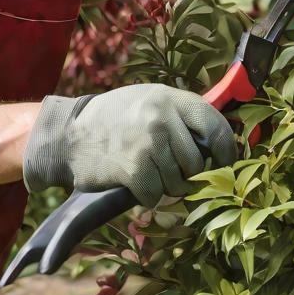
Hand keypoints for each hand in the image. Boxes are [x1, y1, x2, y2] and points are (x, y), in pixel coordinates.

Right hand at [22, 84, 238, 207]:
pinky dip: (146, 196)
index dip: (225, 149)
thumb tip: (217, 142)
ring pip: (178, 183)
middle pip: (196, 162)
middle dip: (186, 175)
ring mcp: (148, 143)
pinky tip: (133, 183)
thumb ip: (179, 115)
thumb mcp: (146, 101)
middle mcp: (161, 117)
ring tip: (147, 174)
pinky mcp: (134, 168)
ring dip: (165, 188)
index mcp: (168, 98)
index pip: (213, 124)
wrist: (68, 134)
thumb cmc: (112, 119)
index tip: (224, 163)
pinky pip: (156, 195)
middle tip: (169, 173)